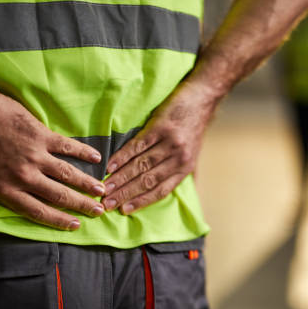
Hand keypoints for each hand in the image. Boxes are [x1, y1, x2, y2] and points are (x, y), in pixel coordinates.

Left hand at [0, 91, 105, 231]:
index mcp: (5, 189)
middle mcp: (25, 176)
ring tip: (102, 190)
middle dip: (81, 205)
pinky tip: (97, 157)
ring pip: (67, 174)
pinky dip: (82, 151)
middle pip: (59, 196)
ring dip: (87, 183)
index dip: (58, 220)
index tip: (75, 226)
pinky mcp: (42, 135)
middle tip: (99, 211)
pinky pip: (67, 146)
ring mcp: (36, 155)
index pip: (37, 211)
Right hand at [102, 81, 217, 213]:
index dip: (141, 201)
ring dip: (121, 178)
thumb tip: (172, 190)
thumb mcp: (192, 153)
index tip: (123, 210)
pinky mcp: (161, 127)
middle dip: (125, 194)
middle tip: (106, 203)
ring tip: (105, 187)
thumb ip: (181, 172)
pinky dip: (123, 156)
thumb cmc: (193, 127)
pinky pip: (139, 145)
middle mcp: (178, 159)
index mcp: (184, 169)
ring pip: (141, 165)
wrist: (202, 98)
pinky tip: (111, 165)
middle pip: (147, 181)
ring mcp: (169, 143)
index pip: (160, 191)